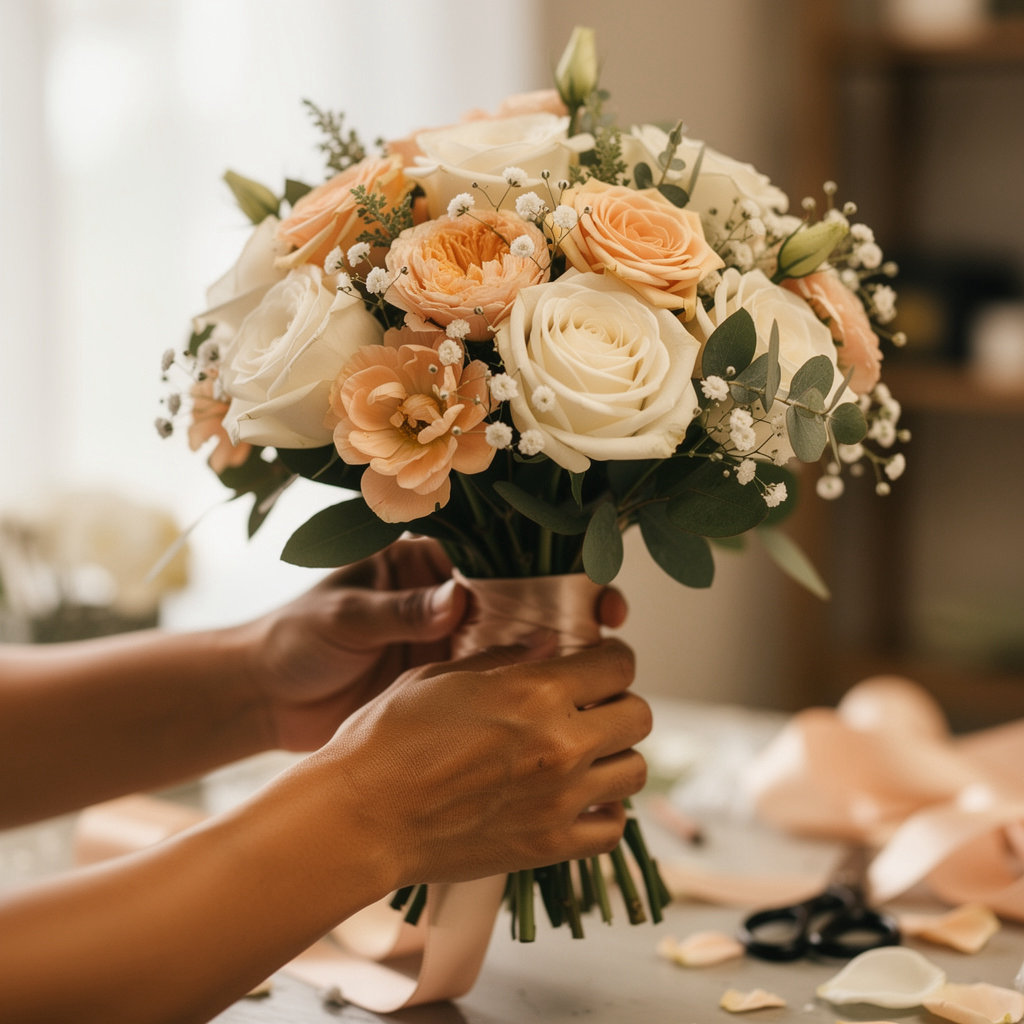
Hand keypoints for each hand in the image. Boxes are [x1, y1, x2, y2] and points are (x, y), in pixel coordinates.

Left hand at [242, 537, 629, 751]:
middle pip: (525, 606)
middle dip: (572, 618)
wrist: (262, 699)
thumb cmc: (295, 638)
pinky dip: (527, 706)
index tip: (594, 593)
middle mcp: (449, 605)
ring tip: (603, 682)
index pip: (504, 560)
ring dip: (560, 665)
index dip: (553, 572)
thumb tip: (456, 600)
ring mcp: (452, 653)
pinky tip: (561, 722)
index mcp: (427, 567)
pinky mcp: (446, 697)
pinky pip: (497, 695)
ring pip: (520, 654)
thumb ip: (398, 609)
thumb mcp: (344, 616)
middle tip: (614, 634)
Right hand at [321, 636, 650, 887]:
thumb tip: (549, 643)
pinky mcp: (549, 846)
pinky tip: (579, 797)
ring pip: (636, 770)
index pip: (618, 666)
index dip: (612, 658)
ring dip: (616, 755)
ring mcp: (560, 800)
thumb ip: (504, 658)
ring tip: (586, 752)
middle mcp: (560, 743)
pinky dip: (606, 810)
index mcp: (535, 691)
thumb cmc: (386, 739)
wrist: (360, 818)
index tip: (600, 663)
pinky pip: (613, 828)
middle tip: (592, 706)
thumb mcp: (440, 676)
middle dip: (619, 703)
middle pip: (639, 716)